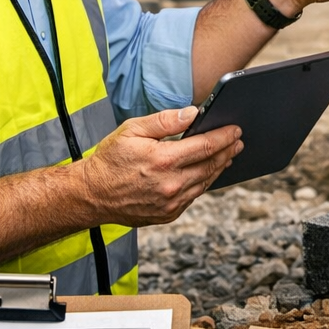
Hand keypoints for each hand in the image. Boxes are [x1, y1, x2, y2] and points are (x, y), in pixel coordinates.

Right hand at [77, 106, 241, 226]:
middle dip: (227, 151)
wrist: (91, 195)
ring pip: (205, 182)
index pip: (205, 146)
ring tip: (227, 155)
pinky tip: (207, 173)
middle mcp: (171, 184)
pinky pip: (194, 196)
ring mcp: (171, 203)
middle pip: (211, 165)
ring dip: (219, 167)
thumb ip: (165, 121)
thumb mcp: (132, 130)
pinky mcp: (168, 214)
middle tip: (237, 141)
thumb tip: (192, 113)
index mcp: (163, 160)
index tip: (235, 130)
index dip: (224, 137)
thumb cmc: (109, 160)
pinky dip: (204, 182)